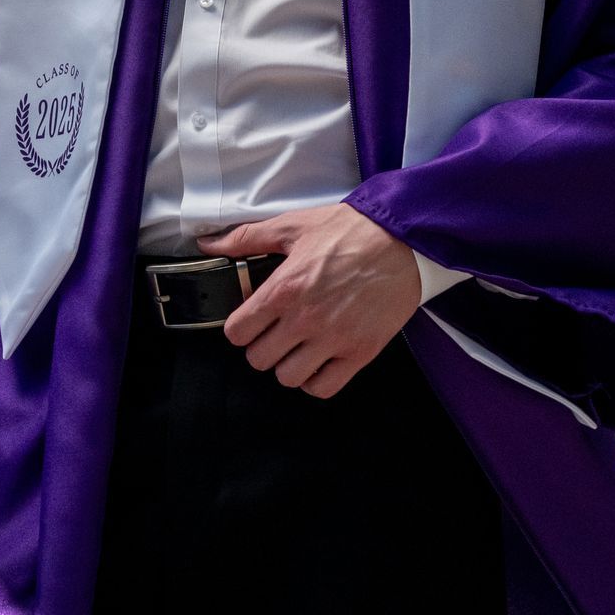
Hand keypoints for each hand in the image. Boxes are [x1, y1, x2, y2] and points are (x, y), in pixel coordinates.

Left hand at [202, 205, 419, 398]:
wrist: (404, 239)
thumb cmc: (351, 230)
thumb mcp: (293, 226)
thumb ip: (246, 238)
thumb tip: (210, 243)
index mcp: (284, 289)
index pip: (237, 332)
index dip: (239, 328)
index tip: (250, 322)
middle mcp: (305, 319)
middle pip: (259, 359)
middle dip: (261, 347)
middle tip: (274, 333)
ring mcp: (334, 339)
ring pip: (288, 378)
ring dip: (288, 365)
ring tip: (297, 348)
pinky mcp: (360, 352)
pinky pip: (324, 388)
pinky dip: (316, 381)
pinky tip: (319, 362)